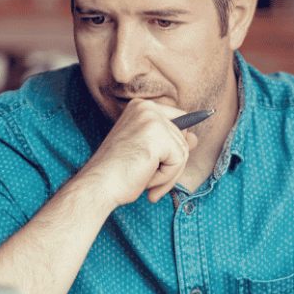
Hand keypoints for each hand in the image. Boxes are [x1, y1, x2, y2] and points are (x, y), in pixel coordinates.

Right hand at [78, 99, 198, 205]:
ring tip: (145, 179)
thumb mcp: (148, 152)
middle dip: (170, 165)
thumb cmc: (118, 173)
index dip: (173, 146)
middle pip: (183, 139)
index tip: (154, 163)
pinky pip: (179, 161)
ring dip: (167, 174)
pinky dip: (166, 177)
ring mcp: (152, 119)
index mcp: (141, 107)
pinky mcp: (158, 135)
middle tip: (147, 178)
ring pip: (183, 152)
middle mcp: (147, 108)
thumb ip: (171, 142)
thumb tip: (195, 138)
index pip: (179, 122)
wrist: (98, 185)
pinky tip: (146, 179)